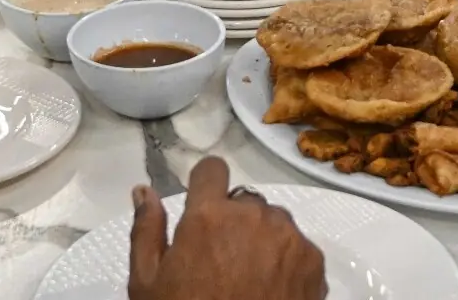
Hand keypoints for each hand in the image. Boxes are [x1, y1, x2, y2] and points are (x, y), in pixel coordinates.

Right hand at [130, 158, 326, 299]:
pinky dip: (287, 262)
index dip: (206, 186)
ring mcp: (289, 238)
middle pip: (244, 202)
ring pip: (273, 223)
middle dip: (234, 222)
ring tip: (251, 277)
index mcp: (209, 216)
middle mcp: (253, 216)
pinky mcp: (314, 262)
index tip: (203, 207)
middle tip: (223, 260)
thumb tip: (143, 191)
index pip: (212, 169)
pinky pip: (298, 247)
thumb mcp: (149, 282)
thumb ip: (146, 230)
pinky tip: (272, 289)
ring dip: (262, 239)